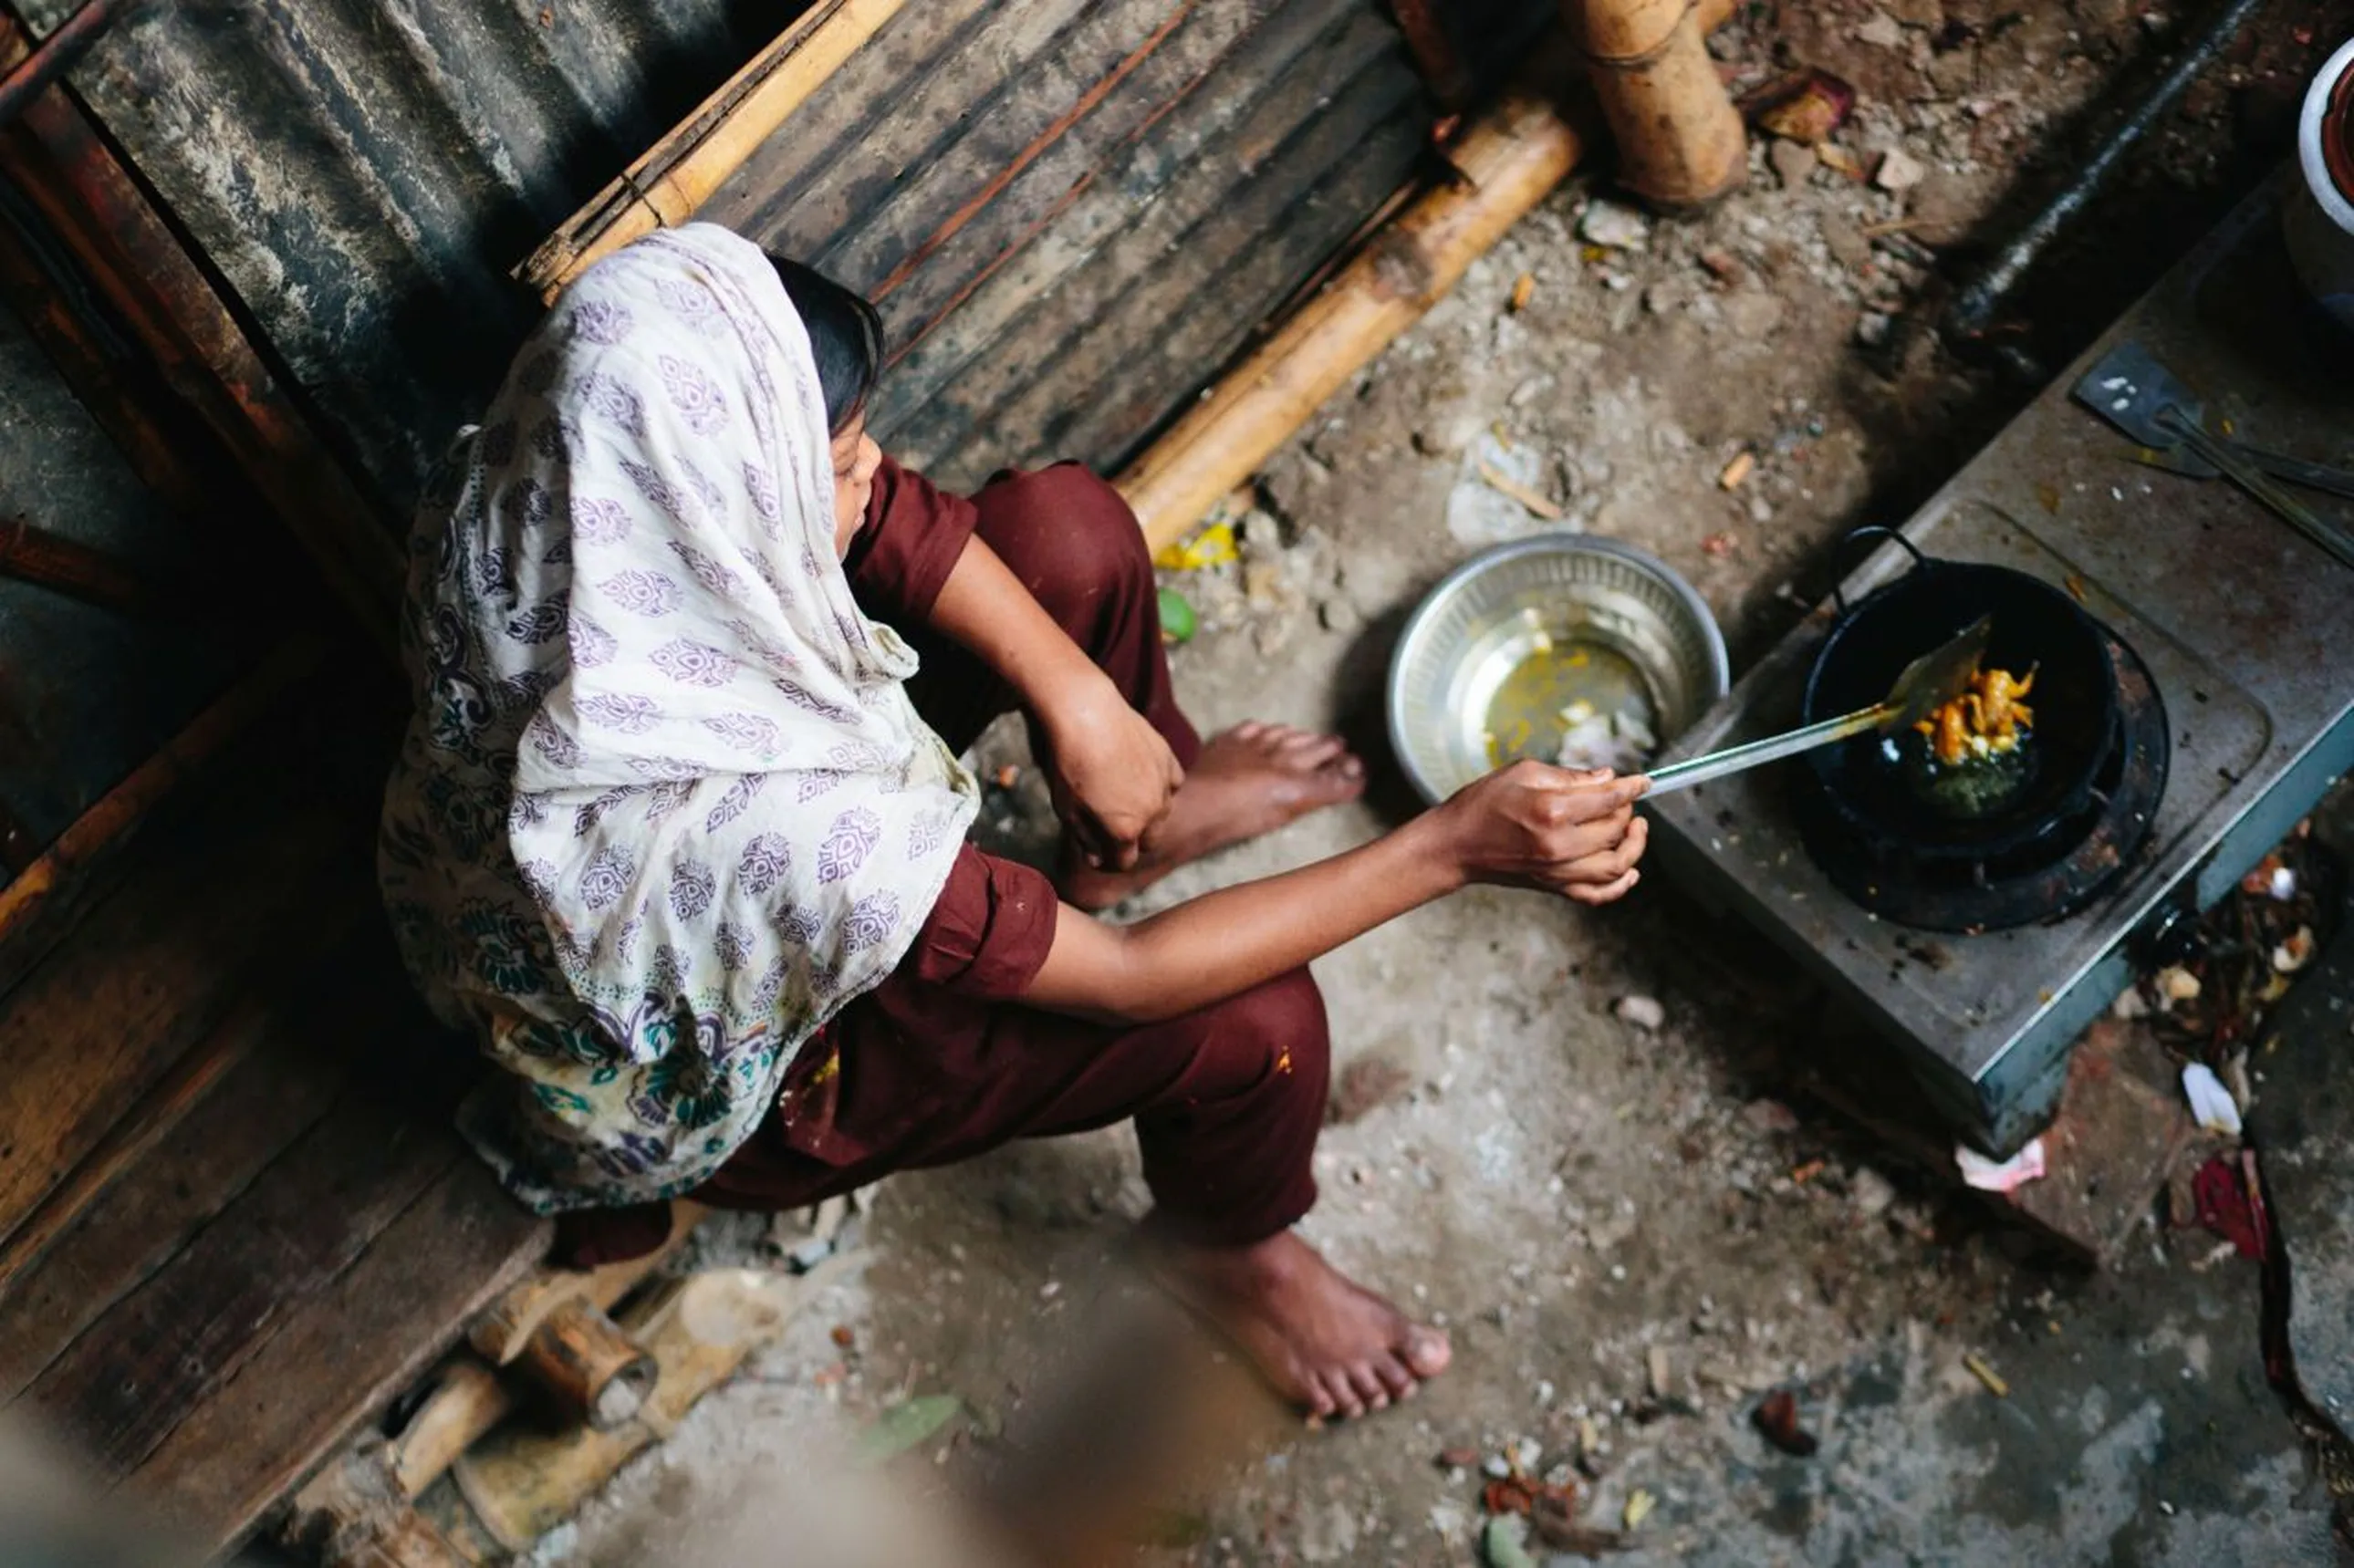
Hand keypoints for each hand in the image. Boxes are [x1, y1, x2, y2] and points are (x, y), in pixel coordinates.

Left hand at [1035, 676, 1184, 870]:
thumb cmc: (1070, 763)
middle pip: (1149, 841)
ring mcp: (1164, 786)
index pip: (1125, 861)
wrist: (1087, 714)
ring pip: (1163, 813)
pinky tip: (1143, 778)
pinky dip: (1161, 787)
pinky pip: (1172, 784)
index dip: (1110, 861)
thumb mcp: (1067, 809)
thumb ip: (1086, 839)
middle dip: (1132, 841)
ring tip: (1124, 798)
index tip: (1098, 852)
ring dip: (1148, 814)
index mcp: (1126, 831)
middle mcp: (1152, 813)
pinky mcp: (1169, 760)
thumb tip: (1097, 860)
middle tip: (1111, 826)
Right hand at [1434, 761, 1649, 904]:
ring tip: (1635, 829)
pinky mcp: (1553, 887)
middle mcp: (1559, 845)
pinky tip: (1630, 871)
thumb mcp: (1523, 772)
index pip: (1608, 799)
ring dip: (1634, 846)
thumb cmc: (1482, 803)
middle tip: (1623, 799)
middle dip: (1627, 811)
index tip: (1644, 781)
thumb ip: (1569, 776)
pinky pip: (1598, 895)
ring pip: (1616, 865)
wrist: (1455, 845)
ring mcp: (1558, 870)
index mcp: (1552, 810)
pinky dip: (1620, 885)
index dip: (1632, 787)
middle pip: (1615, 829)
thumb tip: (1607, 778)